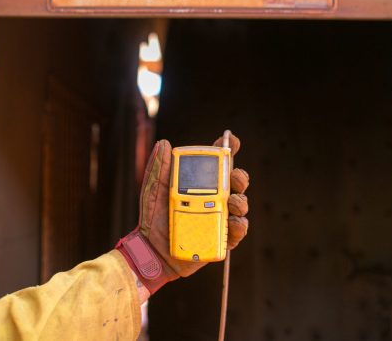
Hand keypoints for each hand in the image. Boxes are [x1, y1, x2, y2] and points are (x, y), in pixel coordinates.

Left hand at [116, 133, 249, 294]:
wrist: (150, 250)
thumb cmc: (153, 218)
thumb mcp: (153, 190)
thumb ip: (159, 168)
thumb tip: (164, 143)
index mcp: (200, 183)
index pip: (218, 163)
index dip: (228, 149)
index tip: (231, 140)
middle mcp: (214, 198)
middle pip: (235, 183)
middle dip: (239, 176)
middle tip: (234, 176)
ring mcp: (220, 218)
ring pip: (240, 205)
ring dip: (240, 200)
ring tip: (231, 202)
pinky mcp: (222, 239)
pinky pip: (237, 231)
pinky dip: (239, 225)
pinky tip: (233, 222)